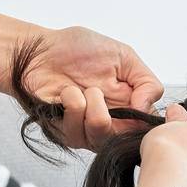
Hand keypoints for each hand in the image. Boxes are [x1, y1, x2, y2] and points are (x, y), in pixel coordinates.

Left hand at [22, 25, 163, 150]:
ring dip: (92, 104)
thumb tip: (148, 109)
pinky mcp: (65, 134)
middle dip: (116, 110)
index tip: (136, 104)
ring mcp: (88, 131)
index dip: (146, 121)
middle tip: (100, 90)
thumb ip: (147, 82)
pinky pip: (77, 130)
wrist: (38, 51)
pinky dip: (72, 105)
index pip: (147, 128)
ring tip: (81, 89)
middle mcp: (111, 122)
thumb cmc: (76, 49)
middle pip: (127, 137)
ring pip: (101, 133)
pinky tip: (66, 93)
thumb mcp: (124, 56)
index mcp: (128, 106)